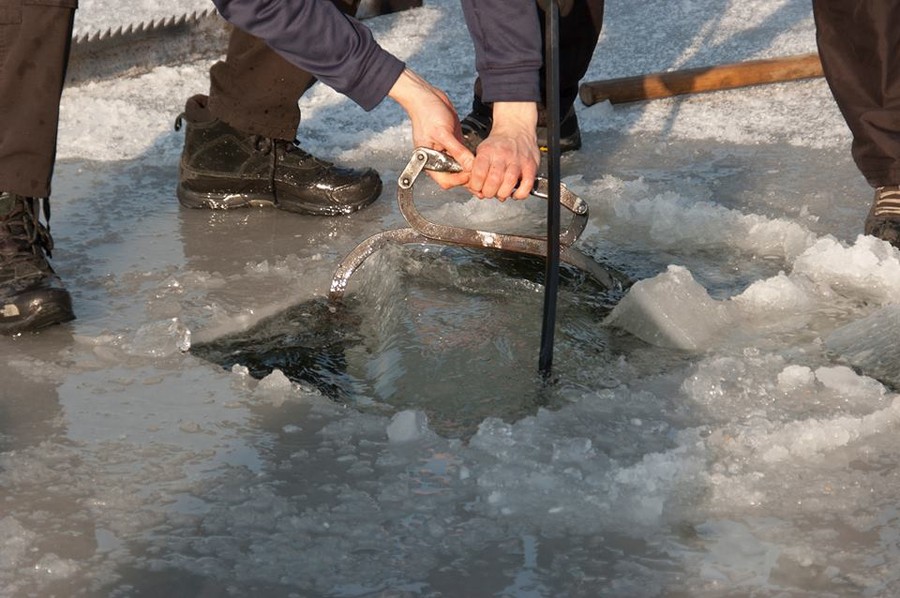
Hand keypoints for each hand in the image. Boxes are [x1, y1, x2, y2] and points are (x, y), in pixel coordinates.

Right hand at [388, 68, 473, 188]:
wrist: (426, 96)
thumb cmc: (427, 113)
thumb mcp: (443, 133)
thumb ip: (457, 151)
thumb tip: (470, 166)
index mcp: (429, 161)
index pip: (445, 180)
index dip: (459, 180)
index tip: (471, 173)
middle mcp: (437, 159)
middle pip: (454, 176)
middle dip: (467, 177)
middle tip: (481, 176)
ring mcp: (446, 151)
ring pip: (461, 167)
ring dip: (471, 168)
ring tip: (483, 169)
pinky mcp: (454, 142)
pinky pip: (464, 155)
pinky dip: (471, 158)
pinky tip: (481, 158)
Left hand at [468, 102, 539, 200]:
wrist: (516, 128)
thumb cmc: (498, 144)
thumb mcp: (481, 150)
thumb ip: (475, 169)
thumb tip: (473, 187)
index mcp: (487, 152)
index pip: (478, 173)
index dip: (476, 185)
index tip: (477, 188)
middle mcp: (503, 155)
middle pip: (493, 181)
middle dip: (489, 192)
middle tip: (489, 192)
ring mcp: (518, 161)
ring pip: (509, 183)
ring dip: (503, 194)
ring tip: (500, 193)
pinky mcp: (530, 166)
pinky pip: (527, 185)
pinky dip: (520, 194)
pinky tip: (515, 193)